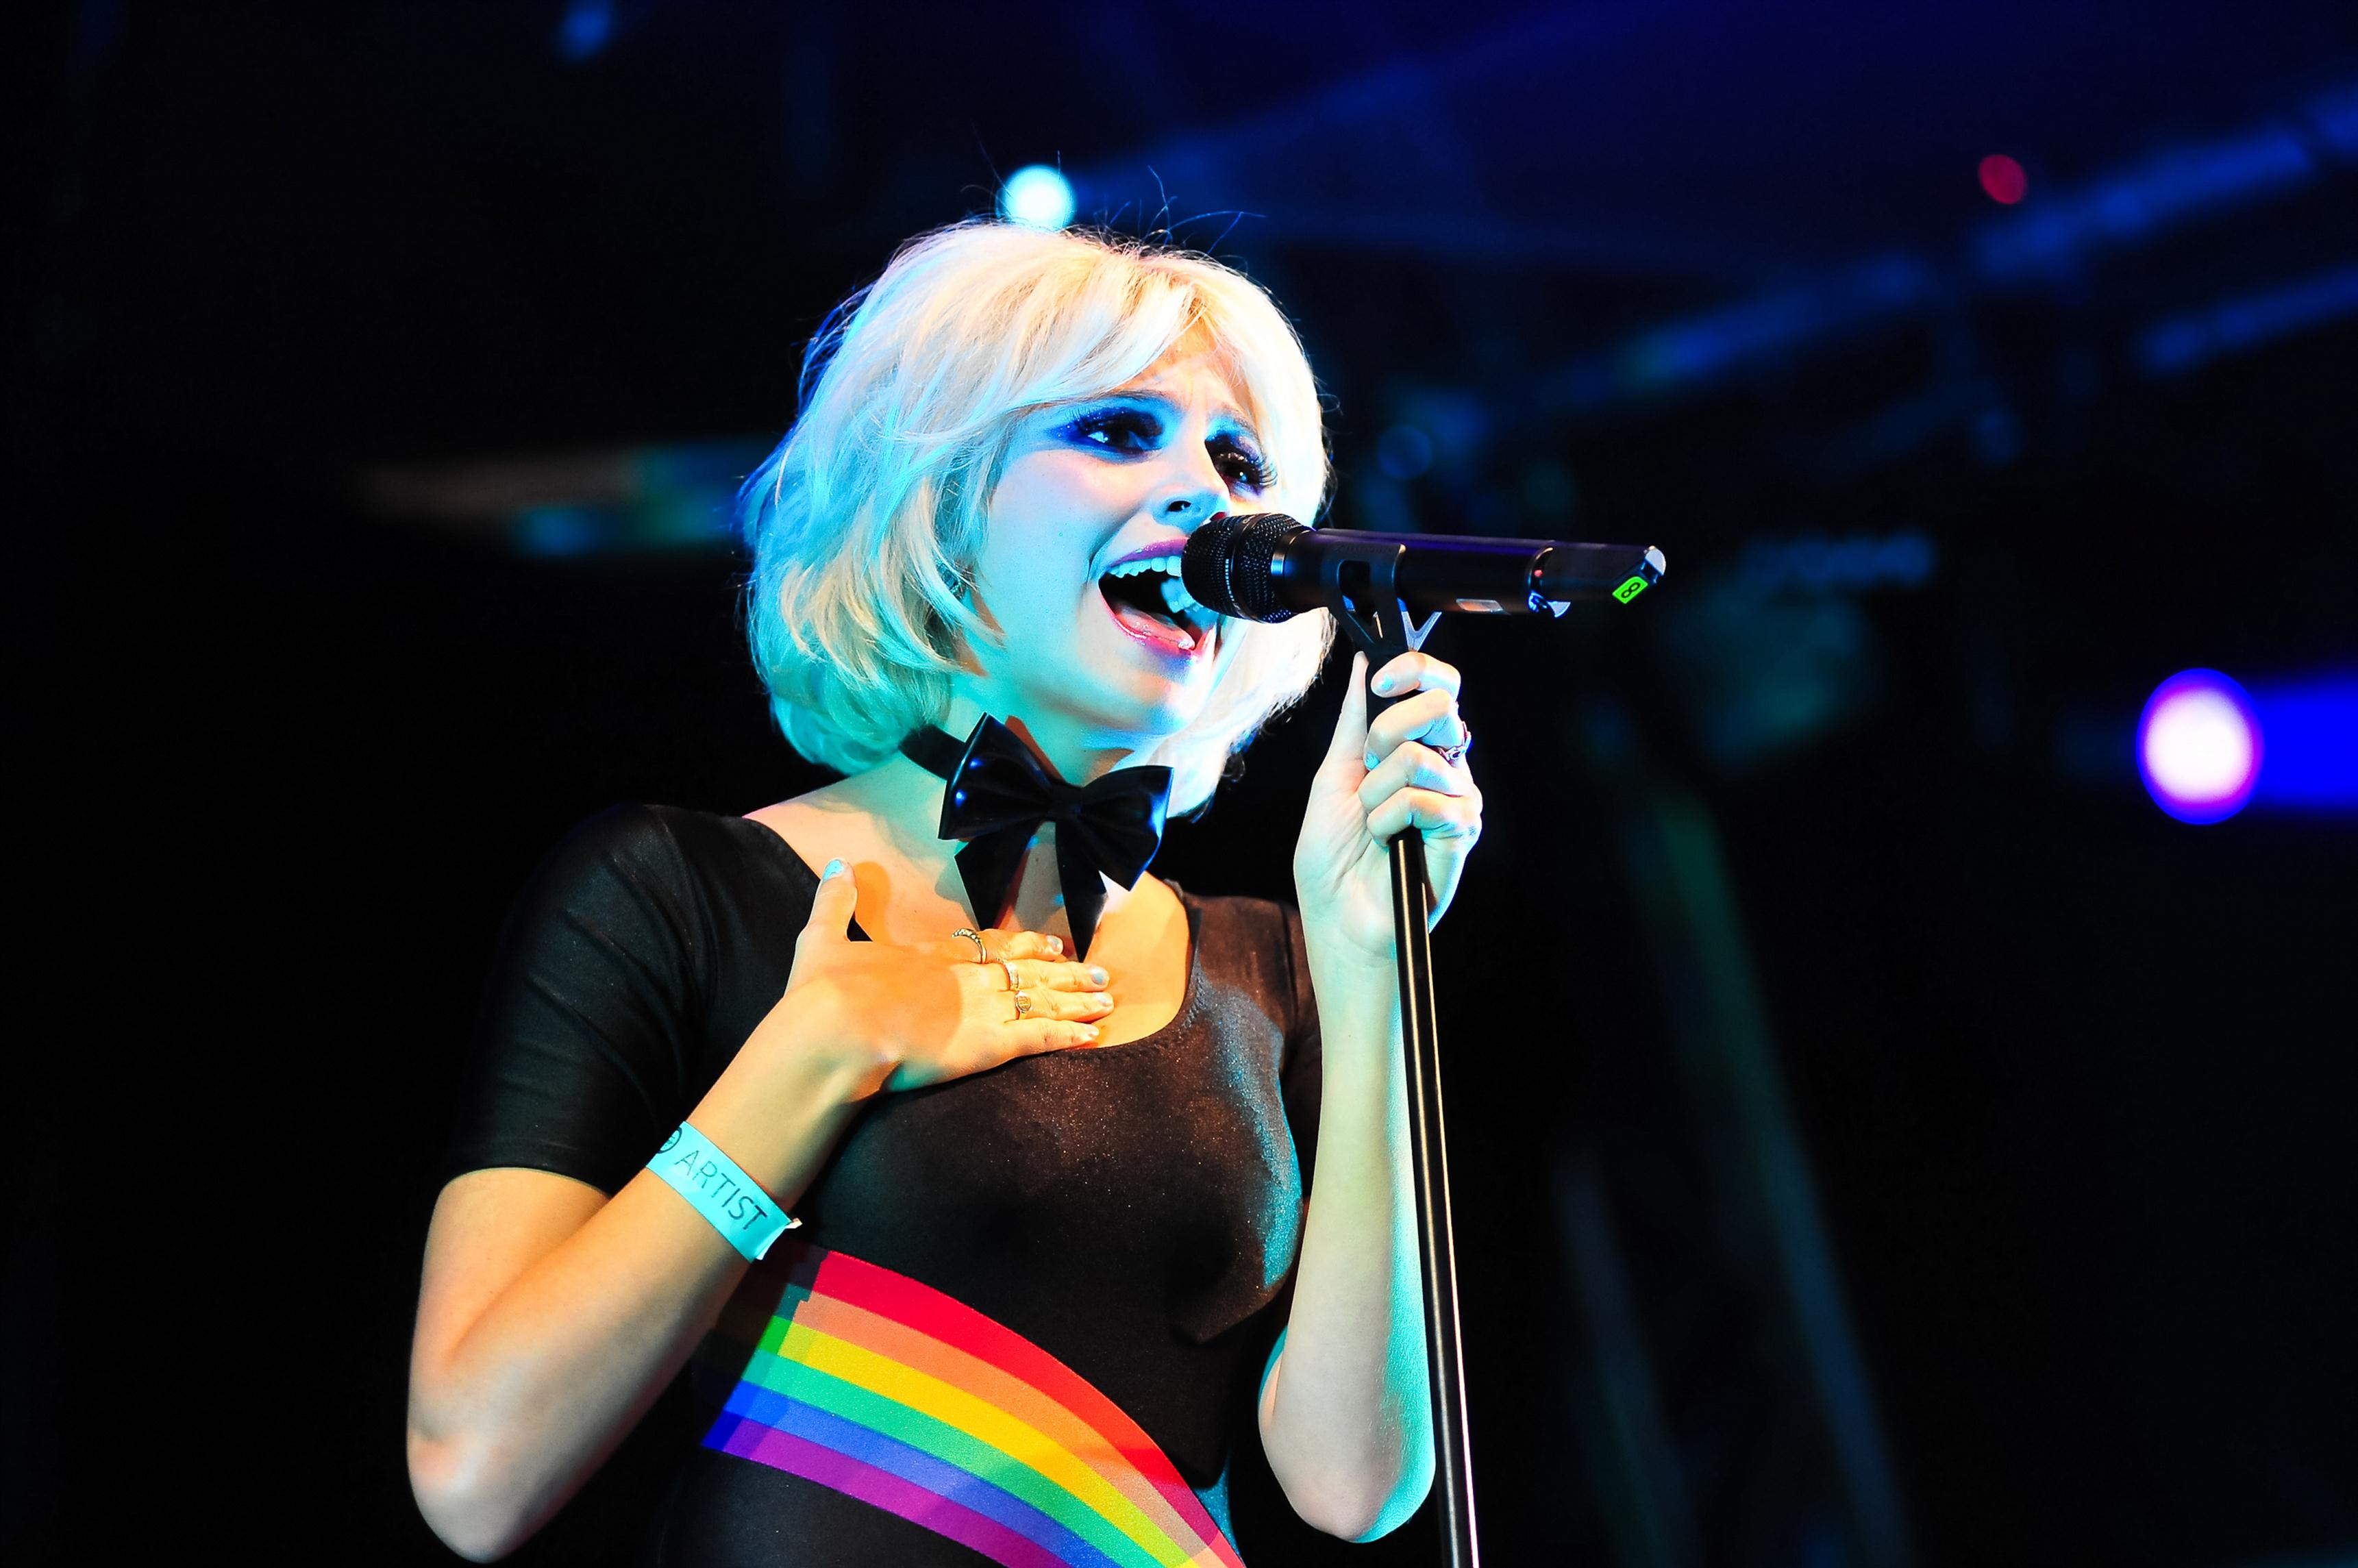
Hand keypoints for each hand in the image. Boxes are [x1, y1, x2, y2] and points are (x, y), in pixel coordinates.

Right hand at [768, 863, 1115, 1094]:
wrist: (835, 1032)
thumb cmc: (823, 994)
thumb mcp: (820, 939)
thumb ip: (835, 902)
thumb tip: (838, 864)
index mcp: (929, 956)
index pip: (988, 946)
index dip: (1023, 945)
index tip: (1049, 944)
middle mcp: (963, 978)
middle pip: (1026, 970)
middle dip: (1063, 971)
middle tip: (1095, 971)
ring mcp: (979, 1010)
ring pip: (1040, 999)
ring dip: (1075, 1000)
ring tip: (1106, 999)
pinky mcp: (987, 1044)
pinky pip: (1038, 1038)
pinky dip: (1067, 1036)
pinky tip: (1091, 1037)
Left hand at [1294, 652, 1483, 965]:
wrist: (1339, 919)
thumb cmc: (1333, 859)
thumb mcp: (1333, 777)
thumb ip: (1354, 722)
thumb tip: (1362, 665)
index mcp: (1415, 748)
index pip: (1439, 686)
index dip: (1415, 669)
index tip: (1380, 682)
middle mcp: (1444, 767)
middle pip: (1442, 705)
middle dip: (1388, 731)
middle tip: (1368, 770)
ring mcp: (1458, 797)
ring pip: (1421, 756)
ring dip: (1377, 792)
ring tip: (1372, 823)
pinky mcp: (1463, 830)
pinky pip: (1427, 800)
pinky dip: (1390, 820)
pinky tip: (1389, 843)